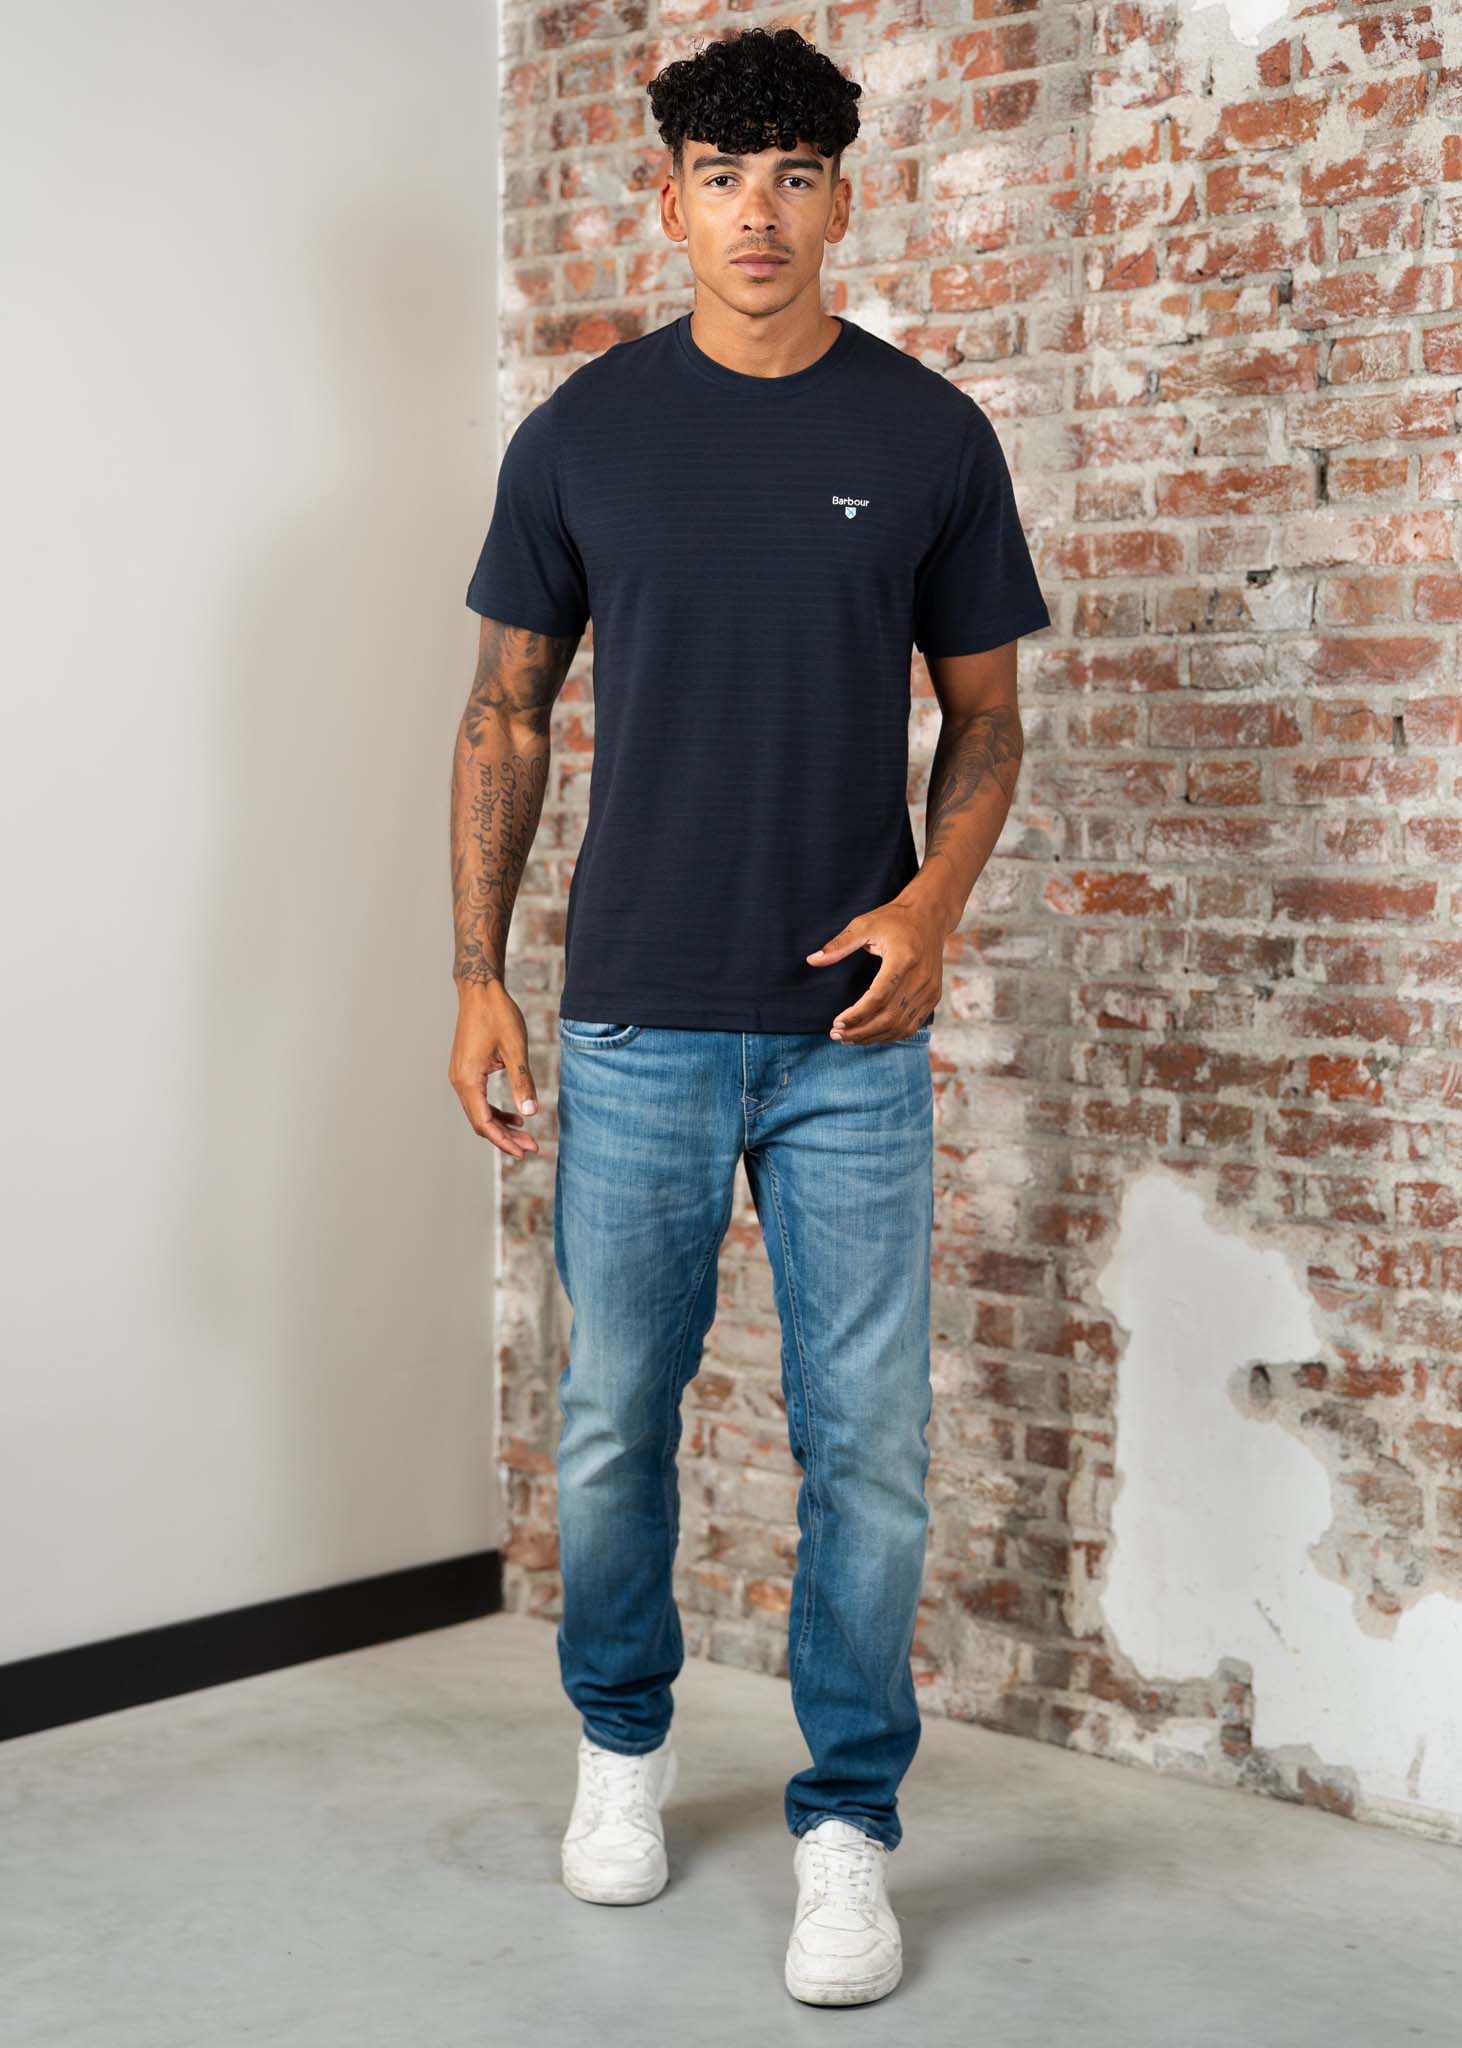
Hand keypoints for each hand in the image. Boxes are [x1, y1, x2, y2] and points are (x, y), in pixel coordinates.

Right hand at [448, 981, 541, 1164]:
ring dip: (501, 1126)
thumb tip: (531, 1113)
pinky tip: (515, 1114)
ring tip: (525, 1135)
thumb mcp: (515, 1048)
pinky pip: (478, 1100)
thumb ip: (522, 1082)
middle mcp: (459, 1081)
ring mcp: (460, 1076)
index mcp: (468, 1079)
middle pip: (480, 1122)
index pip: (484, 1122)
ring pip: (479, 1112)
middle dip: (505, 1138)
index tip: (525, 1152)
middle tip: (532, 1148)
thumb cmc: (498, 1015)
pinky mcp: (466, 1071)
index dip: (504, 1141)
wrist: (480, 991)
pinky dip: (495, 1110)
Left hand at [806, 900, 942, 1042]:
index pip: (878, 997)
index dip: (856, 1015)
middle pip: (889, 1017)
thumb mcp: (864, 925)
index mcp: (904, 959)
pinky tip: (870, 1035)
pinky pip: (912, 1025)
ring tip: (849, 1039)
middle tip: (836, 1035)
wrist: (929, 916)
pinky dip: (890, 1035)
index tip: (837, 1023)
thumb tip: (812, 960)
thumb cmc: (894, 919)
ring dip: (873, 1037)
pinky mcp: (933, 996)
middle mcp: (921, 978)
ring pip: (901, 1027)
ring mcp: (930, 990)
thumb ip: (839, 945)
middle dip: (861, 1032)